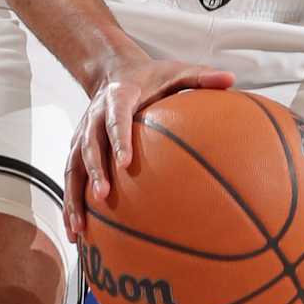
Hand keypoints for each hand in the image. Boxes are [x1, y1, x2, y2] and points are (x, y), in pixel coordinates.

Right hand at [64, 56, 233, 242]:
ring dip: (75, 196)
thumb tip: (231, 79)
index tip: (125, 162)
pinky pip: (72, 177)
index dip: (119, 139)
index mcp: (119, 97)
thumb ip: (201, 76)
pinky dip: (71, 203)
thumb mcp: (177, 71)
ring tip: (79, 227)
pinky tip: (77, 233)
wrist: (113, 71)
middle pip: (89, 146)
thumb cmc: (152, 77)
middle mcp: (95, 116)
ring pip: (73, 167)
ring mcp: (83, 134)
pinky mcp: (78, 148)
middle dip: (94, 172)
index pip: (116, 118)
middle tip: (103, 197)